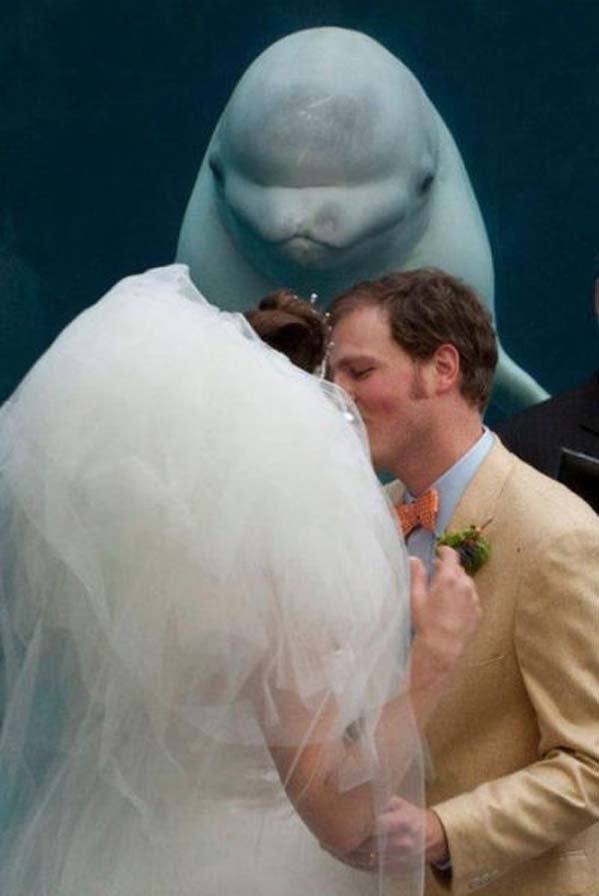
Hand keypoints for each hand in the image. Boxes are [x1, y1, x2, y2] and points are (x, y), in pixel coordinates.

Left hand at [330, 797, 447, 875]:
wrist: (429, 838)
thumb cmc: (409, 815)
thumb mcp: (396, 801)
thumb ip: (377, 798)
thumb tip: (351, 789)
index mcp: (402, 822)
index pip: (372, 825)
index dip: (351, 823)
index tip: (334, 817)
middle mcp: (399, 843)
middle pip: (363, 845)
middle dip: (341, 839)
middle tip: (323, 830)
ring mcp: (395, 860)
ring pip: (362, 860)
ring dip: (342, 852)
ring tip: (326, 841)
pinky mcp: (389, 871)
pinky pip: (365, 868)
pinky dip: (350, 861)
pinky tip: (339, 852)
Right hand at [410, 547, 480, 672]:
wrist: (442, 646)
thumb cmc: (426, 622)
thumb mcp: (416, 597)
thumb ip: (417, 575)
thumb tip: (414, 559)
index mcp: (448, 578)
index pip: (451, 555)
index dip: (445, 551)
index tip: (440, 551)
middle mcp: (464, 585)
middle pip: (458, 568)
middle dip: (448, 567)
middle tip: (438, 572)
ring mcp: (473, 598)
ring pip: (466, 582)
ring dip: (457, 581)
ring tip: (446, 590)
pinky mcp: (478, 610)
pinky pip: (471, 596)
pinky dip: (464, 595)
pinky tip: (453, 605)